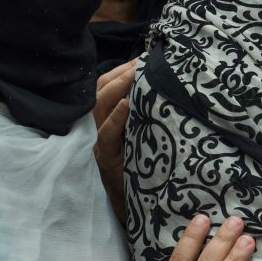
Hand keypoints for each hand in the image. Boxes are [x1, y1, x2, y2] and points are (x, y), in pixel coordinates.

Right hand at [94, 59, 134, 223]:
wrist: (136, 205)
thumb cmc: (142, 166)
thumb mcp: (141, 134)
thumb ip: (144, 113)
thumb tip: (163, 85)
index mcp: (106, 119)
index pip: (105, 86)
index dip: (121, 69)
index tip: (143, 55)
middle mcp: (98, 128)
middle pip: (100, 91)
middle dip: (121, 72)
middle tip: (143, 59)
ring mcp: (99, 143)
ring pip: (99, 108)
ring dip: (118, 87)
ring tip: (136, 72)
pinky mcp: (105, 159)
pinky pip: (106, 135)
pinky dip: (116, 118)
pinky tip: (126, 103)